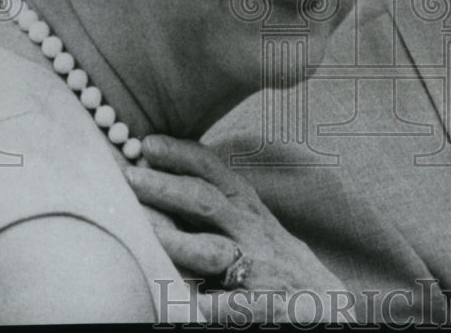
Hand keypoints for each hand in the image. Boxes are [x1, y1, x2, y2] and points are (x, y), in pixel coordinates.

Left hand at [125, 135, 350, 322]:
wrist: (321, 300)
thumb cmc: (271, 256)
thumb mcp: (249, 217)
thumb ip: (213, 196)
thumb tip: (158, 172)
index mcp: (245, 205)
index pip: (212, 170)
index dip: (181, 154)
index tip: (148, 143)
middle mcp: (250, 231)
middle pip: (205, 203)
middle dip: (167, 188)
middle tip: (129, 178)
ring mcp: (257, 268)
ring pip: (213, 251)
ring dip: (179, 241)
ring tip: (146, 233)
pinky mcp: (264, 306)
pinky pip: (237, 305)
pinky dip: (216, 303)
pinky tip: (194, 303)